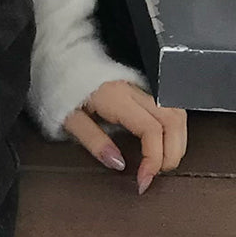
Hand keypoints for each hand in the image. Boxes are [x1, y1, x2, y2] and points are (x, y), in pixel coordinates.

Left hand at [62, 80, 186, 193]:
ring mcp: (138, 85)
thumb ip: (93, 141)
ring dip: (177, 140)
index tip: (144, 179)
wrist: (58, 57)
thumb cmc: (60, 85)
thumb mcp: (69, 118)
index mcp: (117, 97)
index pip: (151, 129)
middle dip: (173, 153)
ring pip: (175, 111)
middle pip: (172, 120)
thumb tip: (119, 164)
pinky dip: (173, 127)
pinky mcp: (138, 85)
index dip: (154, 159)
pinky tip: (164, 142)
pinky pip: (167, 105)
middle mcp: (132, 89)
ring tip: (163, 162)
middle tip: (156, 174)